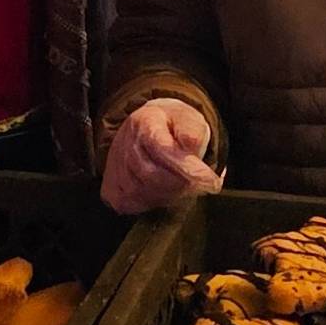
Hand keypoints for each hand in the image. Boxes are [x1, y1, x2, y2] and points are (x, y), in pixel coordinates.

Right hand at [101, 98, 221, 214]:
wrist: (140, 130)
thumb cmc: (168, 125)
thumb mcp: (187, 117)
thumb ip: (192, 131)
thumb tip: (192, 148)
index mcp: (144, 123)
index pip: (164, 151)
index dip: (189, 170)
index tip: (212, 182)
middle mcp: (125, 148)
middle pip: (157, 178)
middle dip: (185, 185)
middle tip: (202, 182)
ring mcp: (116, 172)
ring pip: (150, 196)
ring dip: (173, 194)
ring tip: (182, 180)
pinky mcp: (113, 192)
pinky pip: (139, 207)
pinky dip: (157, 202)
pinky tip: (165, 189)